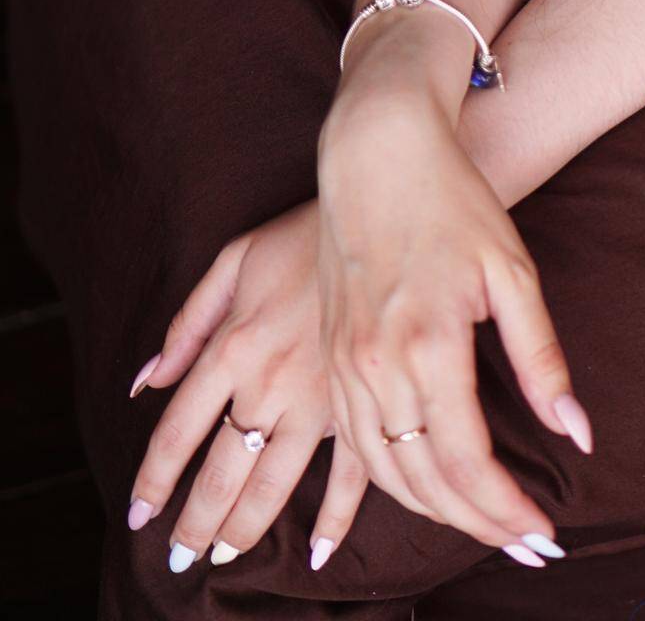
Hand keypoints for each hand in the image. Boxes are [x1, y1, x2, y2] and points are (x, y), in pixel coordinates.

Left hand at [125, 200, 367, 573]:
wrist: (382, 211)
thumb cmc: (304, 233)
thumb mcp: (234, 259)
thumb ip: (188, 324)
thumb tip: (144, 382)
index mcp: (234, 345)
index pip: (180, 430)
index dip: (155, 479)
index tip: (139, 515)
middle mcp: (271, 380)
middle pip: (222, 470)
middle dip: (196, 522)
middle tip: (180, 557)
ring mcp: (322, 396)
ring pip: (275, 482)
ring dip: (246, 527)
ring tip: (223, 558)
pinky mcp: (366, 398)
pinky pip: (351, 472)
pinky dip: (337, 517)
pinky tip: (317, 550)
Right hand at [317, 64, 592, 566]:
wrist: (376, 152)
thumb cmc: (452, 201)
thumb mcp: (511, 271)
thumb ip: (541, 358)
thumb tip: (575, 433)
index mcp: (427, 345)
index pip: (467, 462)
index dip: (506, 510)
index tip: (543, 534)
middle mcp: (375, 365)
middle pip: (424, 480)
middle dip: (478, 523)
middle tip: (524, 543)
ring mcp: (344, 363)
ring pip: (383, 472)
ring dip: (434, 510)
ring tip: (483, 525)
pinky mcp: (330, 357)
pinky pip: (353, 444)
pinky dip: (389, 480)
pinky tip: (420, 491)